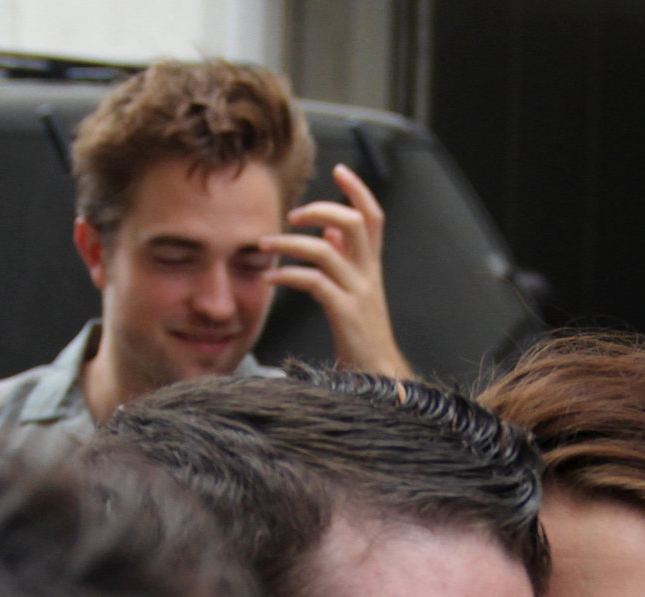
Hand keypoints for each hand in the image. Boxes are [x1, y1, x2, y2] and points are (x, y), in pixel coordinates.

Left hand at [266, 165, 410, 376]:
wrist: (378, 379)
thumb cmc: (361, 337)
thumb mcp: (356, 293)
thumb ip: (346, 260)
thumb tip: (331, 232)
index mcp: (372, 267)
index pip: (373, 217)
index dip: (358, 190)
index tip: (340, 169)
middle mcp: (368, 276)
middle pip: (353, 223)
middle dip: (321, 209)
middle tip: (293, 216)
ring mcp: (357, 294)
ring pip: (326, 251)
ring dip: (290, 243)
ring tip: (265, 245)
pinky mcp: (344, 315)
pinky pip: (313, 283)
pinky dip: (287, 276)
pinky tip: (269, 279)